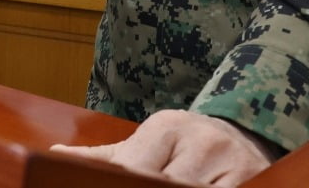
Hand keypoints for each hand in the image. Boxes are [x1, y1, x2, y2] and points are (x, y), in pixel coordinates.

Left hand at [51, 110, 278, 186]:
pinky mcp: (253, 179)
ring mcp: (230, 163)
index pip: (135, 169)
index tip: (110, 187)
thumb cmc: (183, 143)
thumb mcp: (146, 141)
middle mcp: (200, 141)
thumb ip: (103, 156)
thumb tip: (55, 154)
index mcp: (166, 127)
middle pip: (165, 186)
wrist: (242, 133)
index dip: (121, 185)